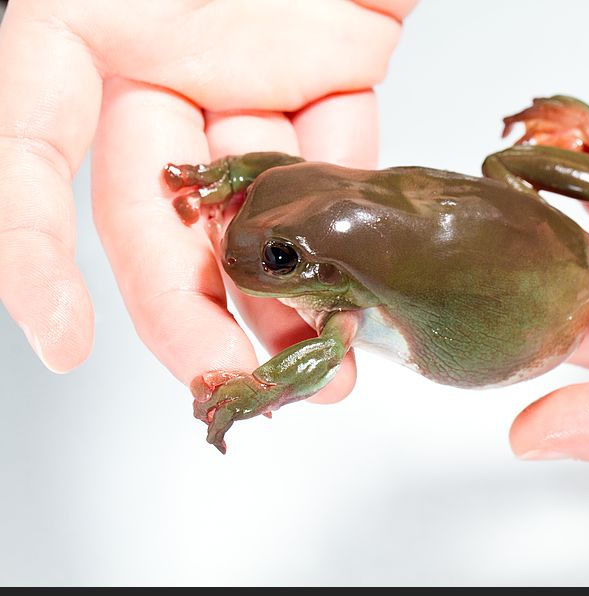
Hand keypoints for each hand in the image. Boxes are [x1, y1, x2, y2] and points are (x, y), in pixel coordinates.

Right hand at [0, 0, 413, 402]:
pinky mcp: (334, 67)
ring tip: (326, 359)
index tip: (63, 341)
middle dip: (196, 312)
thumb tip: (8, 109)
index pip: (32, 142)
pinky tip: (364, 272)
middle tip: (237, 379)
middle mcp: (171, 60)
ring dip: (287, 290)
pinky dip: (345, 217)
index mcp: (98, 20)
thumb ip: (76, 34)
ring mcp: (257, 73)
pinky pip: (336, 152)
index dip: (31, 246)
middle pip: (163, 213)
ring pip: (257, 204)